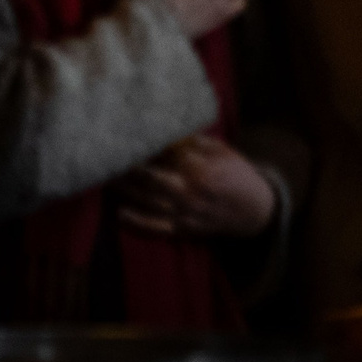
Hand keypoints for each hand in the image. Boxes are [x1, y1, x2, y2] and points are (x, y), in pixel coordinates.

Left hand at [114, 133, 277, 239]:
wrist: (256, 211)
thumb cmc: (239, 177)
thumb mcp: (225, 153)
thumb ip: (198, 143)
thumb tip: (173, 132)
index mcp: (200, 169)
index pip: (164, 156)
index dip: (144, 148)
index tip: (125, 139)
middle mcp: (188, 191)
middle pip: (149, 179)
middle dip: (127, 169)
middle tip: (107, 157)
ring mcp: (184, 212)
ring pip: (147, 201)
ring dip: (125, 191)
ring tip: (105, 179)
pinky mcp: (182, 229)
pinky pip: (155, 228)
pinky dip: (137, 223)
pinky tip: (119, 214)